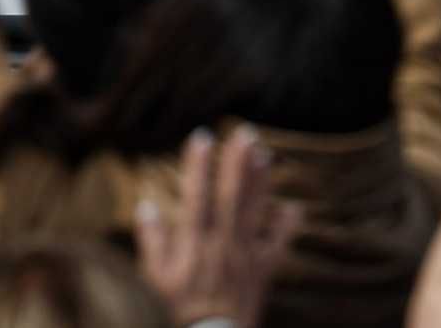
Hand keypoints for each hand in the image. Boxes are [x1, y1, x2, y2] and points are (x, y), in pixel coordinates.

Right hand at [135, 127, 299, 327]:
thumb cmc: (176, 308)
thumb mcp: (154, 277)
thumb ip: (151, 240)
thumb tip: (146, 205)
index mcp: (193, 243)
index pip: (196, 195)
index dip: (198, 165)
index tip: (201, 136)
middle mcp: (222, 243)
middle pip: (232, 195)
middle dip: (238, 162)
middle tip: (245, 132)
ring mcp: (246, 255)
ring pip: (255, 210)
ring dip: (260, 180)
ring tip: (264, 152)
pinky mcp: (263, 269)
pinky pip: (280, 243)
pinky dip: (288, 224)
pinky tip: (294, 205)